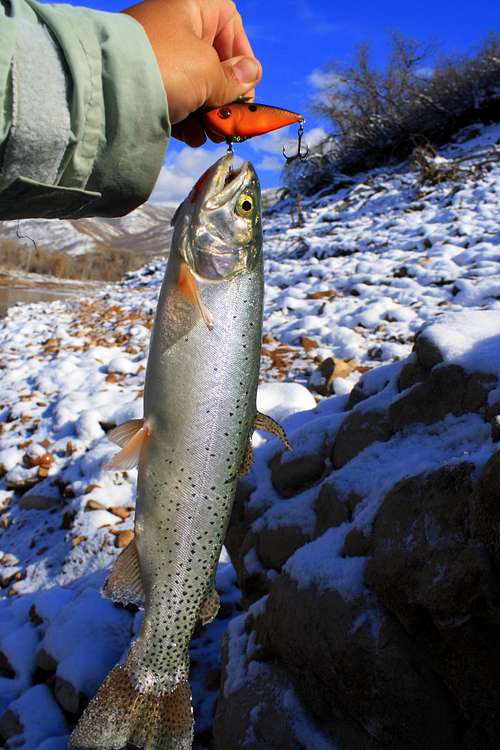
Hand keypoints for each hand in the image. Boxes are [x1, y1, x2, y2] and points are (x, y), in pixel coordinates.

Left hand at [123, 0, 261, 146]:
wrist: (107, 88)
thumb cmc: (164, 67)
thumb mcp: (208, 73)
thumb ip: (234, 79)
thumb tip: (251, 74)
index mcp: (192, 6)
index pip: (231, 27)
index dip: (242, 59)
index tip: (246, 90)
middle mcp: (174, 26)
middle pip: (214, 61)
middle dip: (225, 95)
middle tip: (230, 121)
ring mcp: (158, 55)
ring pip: (195, 84)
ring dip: (208, 113)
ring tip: (211, 134)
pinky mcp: (145, 82)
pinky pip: (175, 98)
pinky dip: (187, 118)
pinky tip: (193, 136)